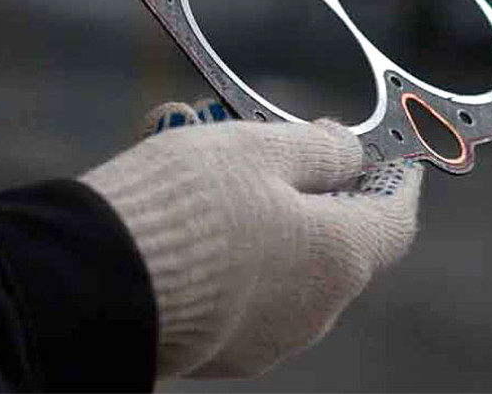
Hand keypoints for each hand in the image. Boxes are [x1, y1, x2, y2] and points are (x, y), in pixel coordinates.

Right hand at [81, 100, 423, 378]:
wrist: (96, 284)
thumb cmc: (186, 210)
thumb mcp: (255, 150)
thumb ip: (316, 148)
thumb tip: (350, 151)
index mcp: (339, 257)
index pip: (394, 217)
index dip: (396, 178)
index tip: (390, 152)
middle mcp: (314, 311)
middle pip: (331, 238)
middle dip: (305, 185)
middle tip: (267, 139)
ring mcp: (266, 339)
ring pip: (279, 262)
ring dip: (255, 212)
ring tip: (197, 155)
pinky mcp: (217, 352)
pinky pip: (236, 290)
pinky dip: (222, 249)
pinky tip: (176, 209)